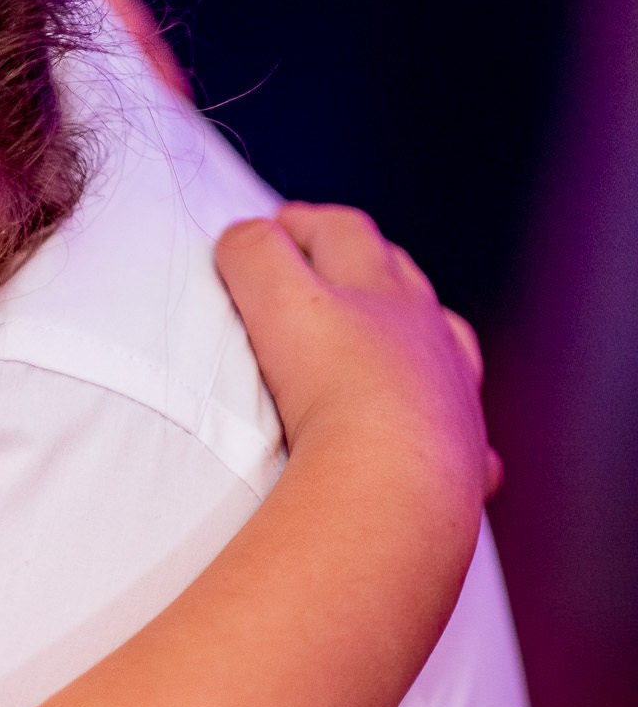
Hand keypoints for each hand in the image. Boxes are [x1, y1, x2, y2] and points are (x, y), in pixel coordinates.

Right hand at [215, 204, 498, 521]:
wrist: (395, 481)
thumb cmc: (334, 391)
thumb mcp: (278, 306)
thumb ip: (253, 259)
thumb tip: (240, 236)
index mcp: (380, 292)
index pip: (341, 234)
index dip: (303, 224)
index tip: (274, 228)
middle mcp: (426, 334)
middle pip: (397, 275)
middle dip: (360, 257)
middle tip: (322, 259)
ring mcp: (452, 393)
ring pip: (446, 343)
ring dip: (420, 329)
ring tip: (395, 334)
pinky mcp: (463, 457)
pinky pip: (467, 437)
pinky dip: (455, 431)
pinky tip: (447, 446)